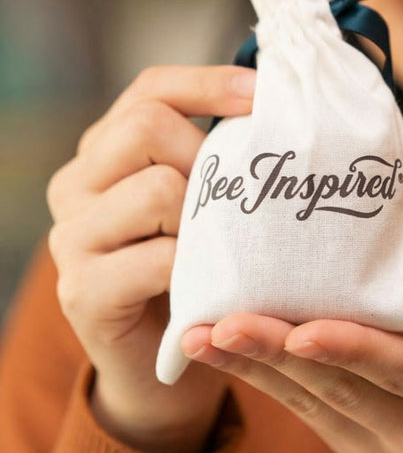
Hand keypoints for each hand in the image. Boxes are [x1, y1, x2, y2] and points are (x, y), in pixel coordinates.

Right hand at [46, 64, 255, 452]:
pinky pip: (157, 258)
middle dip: (209, 155)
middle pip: (148, 126)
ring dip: (208, 218)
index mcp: (103, 151)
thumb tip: (281, 100)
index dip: (211, 85)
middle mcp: (75, 185)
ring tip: (225, 248)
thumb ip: (219, 155)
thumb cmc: (194, 272)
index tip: (267, 98)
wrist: (160, 367)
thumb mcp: (202, 203)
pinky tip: (213, 285)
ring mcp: (71, 238)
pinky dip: (197, 269)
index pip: (151, 89)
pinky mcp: (82, 292)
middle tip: (244, 198)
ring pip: (156, 187)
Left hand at [181, 264, 402, 452]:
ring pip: (311, 405)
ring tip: (196, 337)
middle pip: (340, 391)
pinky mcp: (355, 450)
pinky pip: (307, 412)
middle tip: (215, 325)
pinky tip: (221, 351)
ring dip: (252, 371)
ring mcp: (380, 450)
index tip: (299, 330)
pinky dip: (263, 381)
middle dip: (275, 356)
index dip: (351, 350)